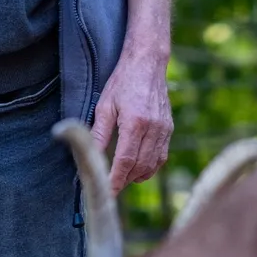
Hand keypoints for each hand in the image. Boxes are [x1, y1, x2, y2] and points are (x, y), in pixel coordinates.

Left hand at [91, 43, 173, 193]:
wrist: (147, 64)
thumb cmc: (122, 82)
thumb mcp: (104, 105)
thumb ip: (98, 133)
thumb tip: (88, 155)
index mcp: (135, 122)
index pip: (125, 160)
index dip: (116, 180)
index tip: (107, 192)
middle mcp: (153, 128)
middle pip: (139, 166)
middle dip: (124, 180)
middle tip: (110, 187)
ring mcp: (164, 130)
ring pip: (152, 164)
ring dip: (136, 176)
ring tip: (121, 178)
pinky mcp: (169, 129)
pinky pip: (161, 157)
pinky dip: (149, 167)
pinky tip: (137, 168)